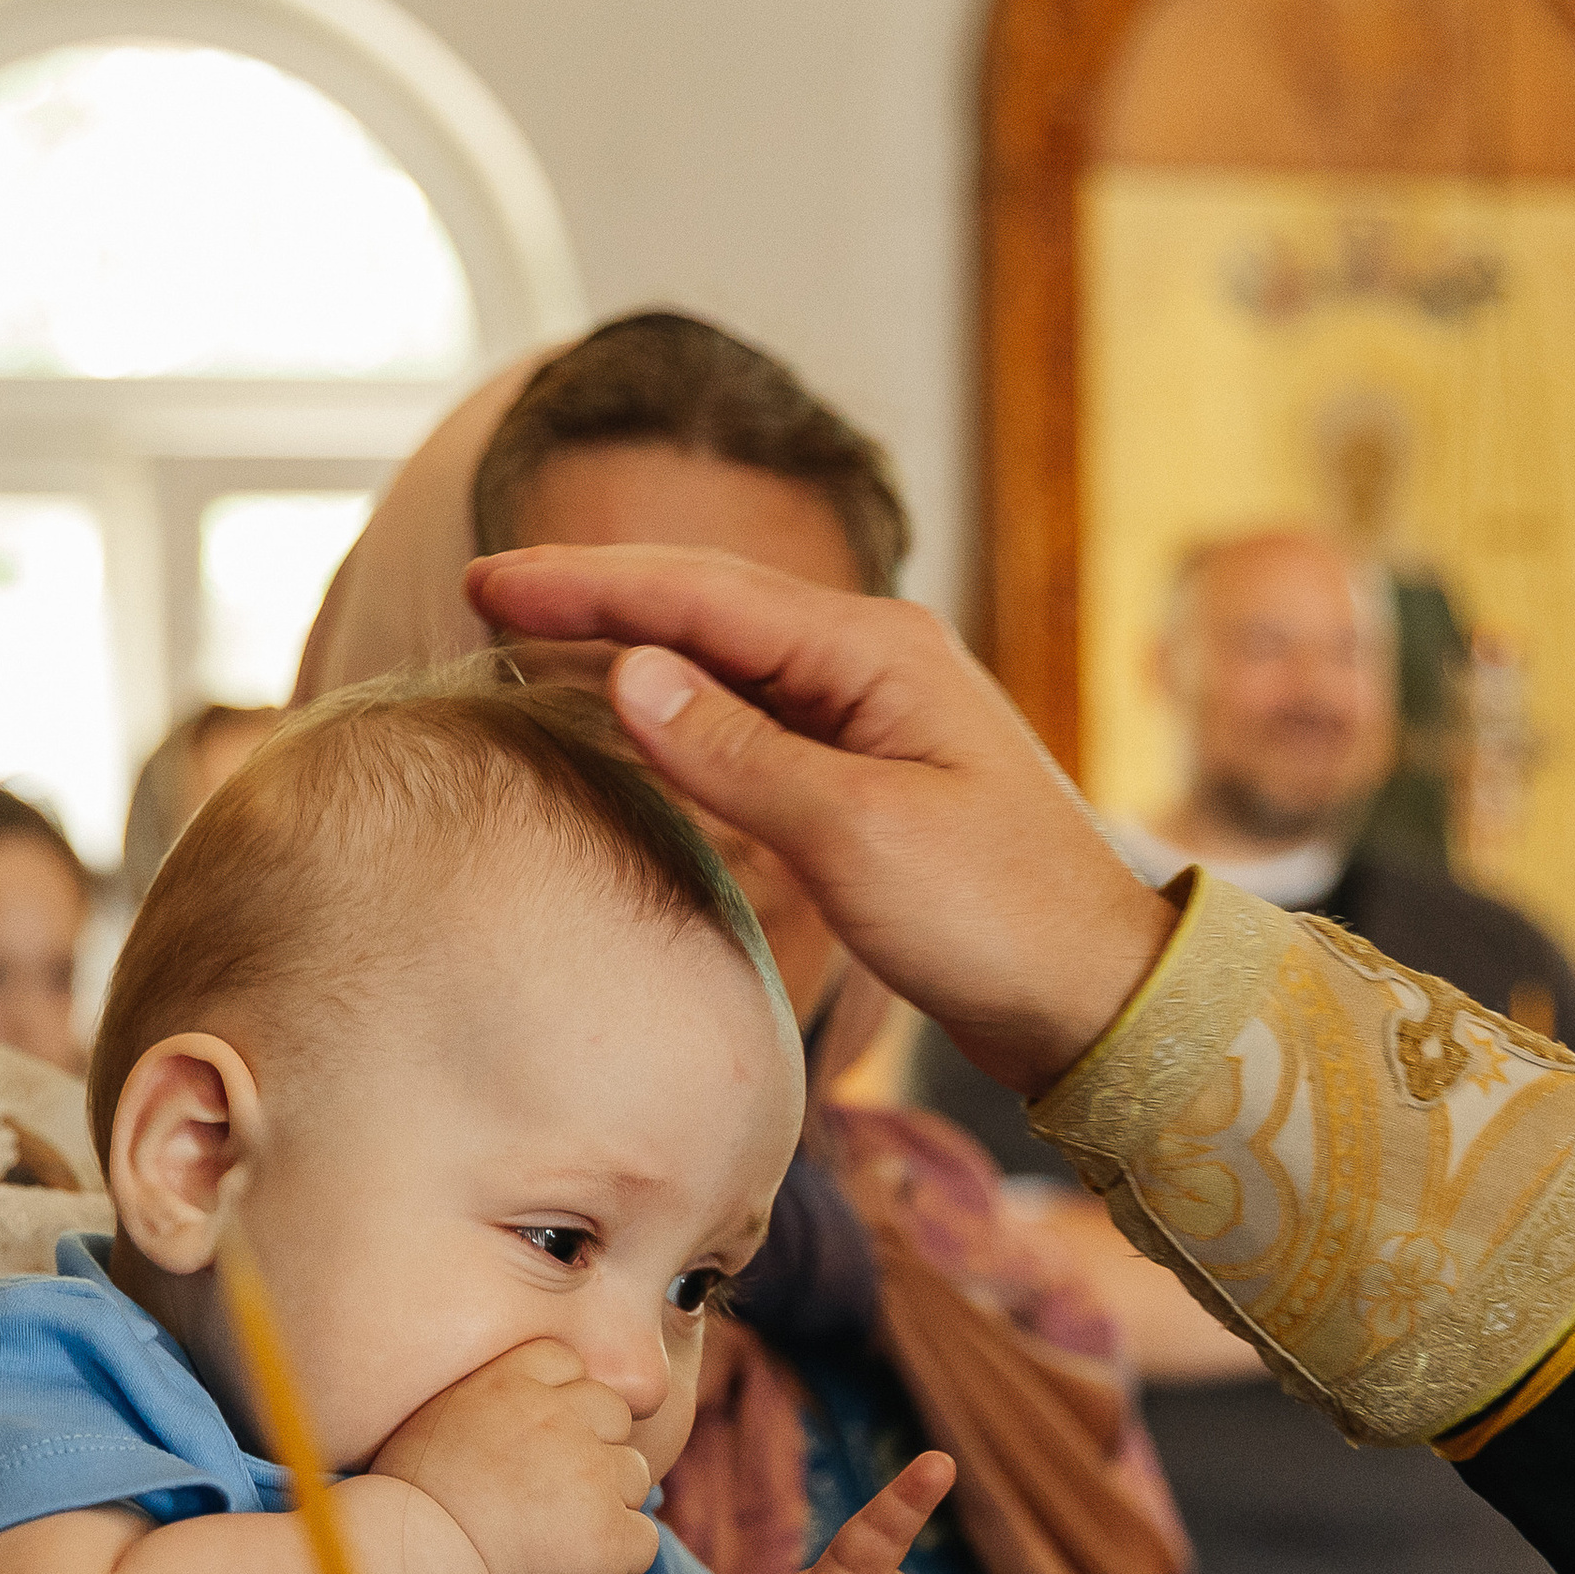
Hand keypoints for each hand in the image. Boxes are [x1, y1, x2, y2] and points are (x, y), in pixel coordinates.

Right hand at [372, 1339, 660, 1573]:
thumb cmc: (411, 1510)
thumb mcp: (434, 1424)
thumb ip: (489, 1404)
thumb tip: (524, 1415)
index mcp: (510, 1382)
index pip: (567, 1362)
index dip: (562, 1401)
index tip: (535, 1441)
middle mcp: (558, 1417)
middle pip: (614, 1414)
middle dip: (593, 1450)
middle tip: (550, 1497)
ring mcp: (590, 1473)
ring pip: (633, 1475)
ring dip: (606, 1506)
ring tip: (551, 1538)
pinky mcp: (610, 1532)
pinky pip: (641, 1538)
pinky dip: (616, 1560)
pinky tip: (569, 1572)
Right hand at [463, 543, 1176, 1095]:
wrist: (1092, 995)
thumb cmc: (997, 918)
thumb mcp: (859, 836)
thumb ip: (738, 754)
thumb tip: (627, 673)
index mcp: (875, 652)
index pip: (701, 595)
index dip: (587, 585)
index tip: (488, 578)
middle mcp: (870, 663)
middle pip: (705, 611)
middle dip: (593, 601)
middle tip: (482, 594)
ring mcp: (869, 718)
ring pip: (722, 664)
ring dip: (627, 652)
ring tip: (529, 646)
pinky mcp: (865, 777)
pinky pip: (747, 724)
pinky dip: (675, 716)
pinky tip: (628, 724)